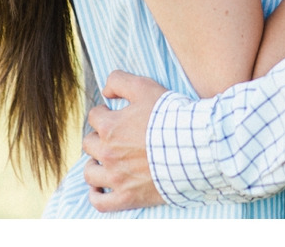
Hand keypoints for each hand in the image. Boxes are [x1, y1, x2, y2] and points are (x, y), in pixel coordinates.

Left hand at [81, 71, 167, 210]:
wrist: (195, 148)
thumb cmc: (171, 117)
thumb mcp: (144, 86)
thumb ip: (118, 81)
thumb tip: (105, 91)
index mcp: (109, 127)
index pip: (95, 116)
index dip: (105, 113)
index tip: (116, 116)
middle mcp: (108, 153)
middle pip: (90, 143)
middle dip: (99, 138)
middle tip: (115, 138)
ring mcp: (117, 178)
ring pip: (90, 172)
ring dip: (95, 164)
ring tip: (107, 161)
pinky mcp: (128, 197)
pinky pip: (101, 202)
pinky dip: (97, 195)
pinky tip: (100, 188)